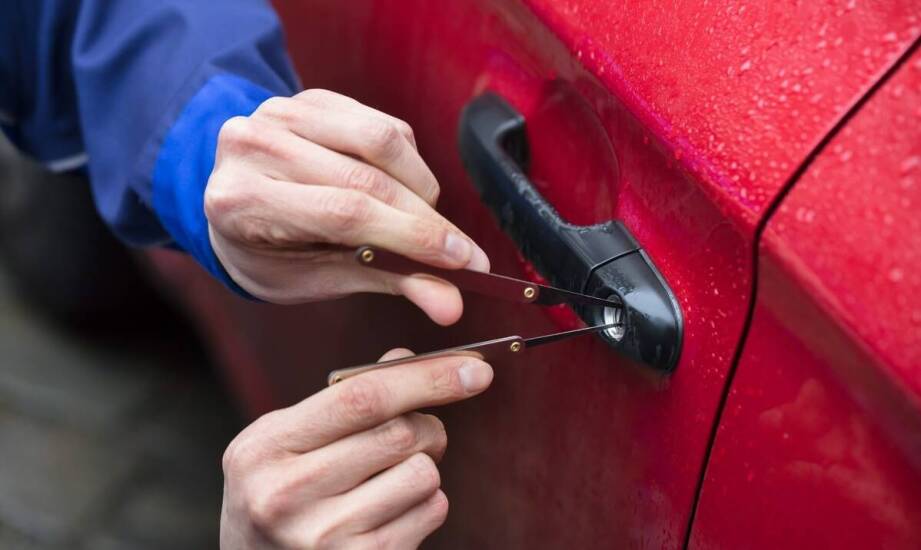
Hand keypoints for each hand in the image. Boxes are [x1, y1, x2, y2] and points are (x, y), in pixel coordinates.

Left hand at [204, 89, 488, 324]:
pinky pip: (381, 124)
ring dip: (420, 186)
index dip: (412, 236)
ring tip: (422, 219)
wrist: (236, 202)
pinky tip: (398, 186)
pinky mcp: (309, 98)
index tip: (463, 261)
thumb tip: (451, 303)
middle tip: (463, 253)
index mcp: (241, 201)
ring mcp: (279, 113)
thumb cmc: (274, 251)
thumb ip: (388, 281)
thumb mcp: (319, 278)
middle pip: (366, 179)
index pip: (345, 214)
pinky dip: (407, 161)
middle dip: (426, 220)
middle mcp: (253, 147)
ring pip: (381, 140)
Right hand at [219, 349, 493, 548]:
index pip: (361, 398)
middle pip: (400, 434)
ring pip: (423, 473)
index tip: (475, 368)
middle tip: (423, 433)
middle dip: (428, 426)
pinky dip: (427, 503)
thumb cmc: (283, 492)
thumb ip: (345, 397)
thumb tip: (406, 358)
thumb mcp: (291, 439)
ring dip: (425, 468)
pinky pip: (431, 511)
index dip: (425, 378)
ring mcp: (323, 537)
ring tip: (395, 479)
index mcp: (265, 448)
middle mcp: (286, 495)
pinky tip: (394, 512)